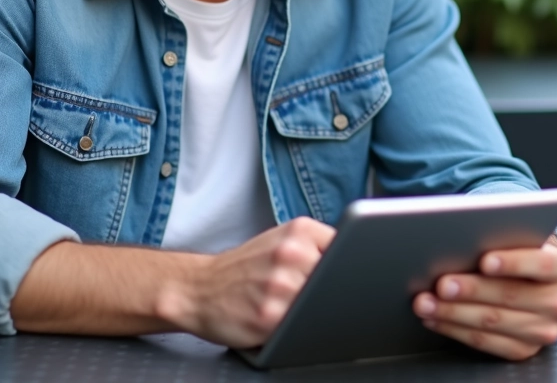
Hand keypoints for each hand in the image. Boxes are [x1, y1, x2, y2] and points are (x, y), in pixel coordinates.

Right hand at [155, 217, 334, 347]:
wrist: (199, 288)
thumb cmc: (244, 268)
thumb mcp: (281, 241)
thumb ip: (316, 247)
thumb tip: (357, 263)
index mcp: (299, 230)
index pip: (347, 248)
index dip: (347, 266)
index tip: (344, 275)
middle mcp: (291, 252)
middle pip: (337, 278)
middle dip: (330, 290)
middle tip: (310, 294)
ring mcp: (280, 284)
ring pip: (321, 304)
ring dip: (312, 311)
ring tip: (290, 306)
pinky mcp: (270, 316)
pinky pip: (301, 326)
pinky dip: (297, 327)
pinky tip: (279, 319)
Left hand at [412, 240, 556, 360]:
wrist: (533, 284)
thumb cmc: (518, 255)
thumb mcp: (519, 241)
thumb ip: (502, 239)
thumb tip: (464, 238)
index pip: (542, 264)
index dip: (513, 262)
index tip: (485, 260)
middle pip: (511, 295)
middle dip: (471, 289)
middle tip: (441, 283)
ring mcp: (543, 330)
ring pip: (493, 321)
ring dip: (453, 312)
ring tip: (426, 302)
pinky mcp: (524, 349)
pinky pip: (485, 342)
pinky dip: (455, 329)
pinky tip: (435, 319)